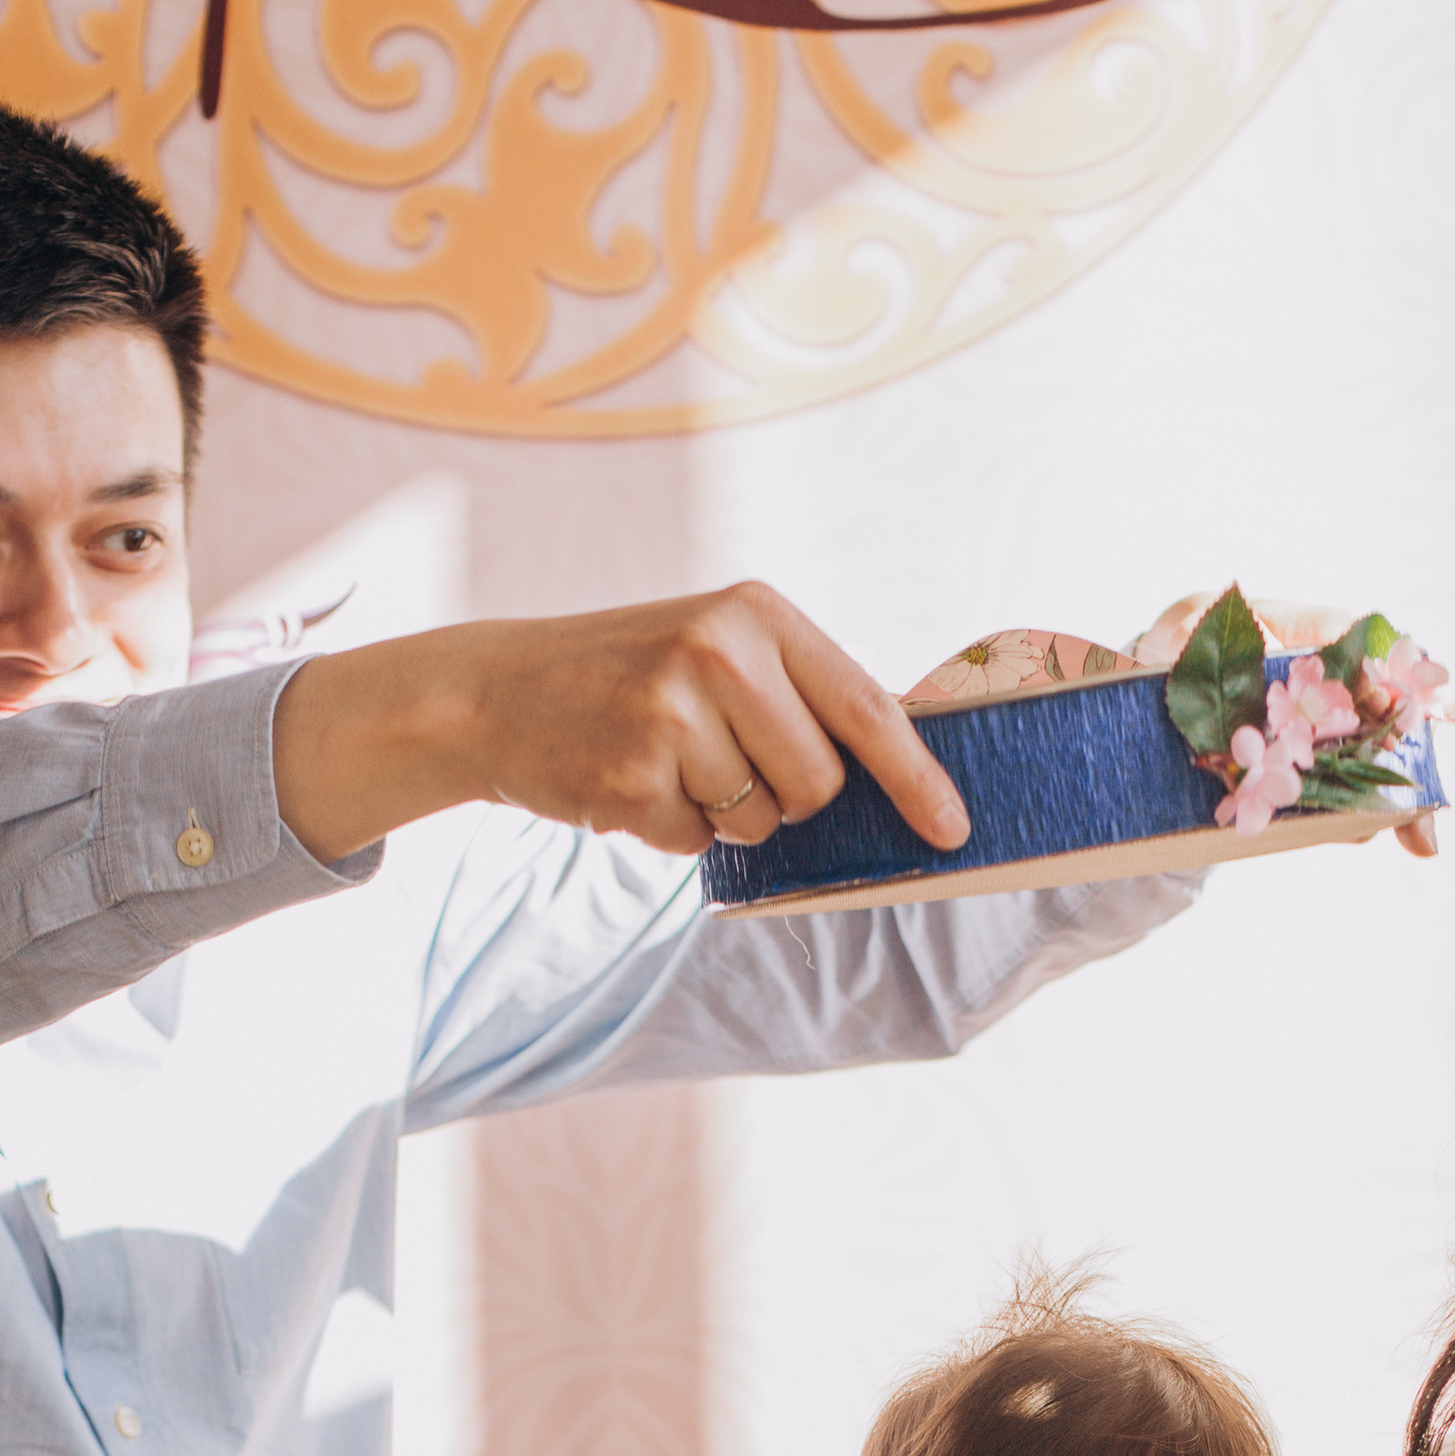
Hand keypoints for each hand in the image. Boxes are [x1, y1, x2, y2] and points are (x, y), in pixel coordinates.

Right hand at [271, 583, 969, 863]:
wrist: (502, 688)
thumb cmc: (633, 676)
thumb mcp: (720, 648)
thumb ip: (800, 694)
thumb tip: (902, 772)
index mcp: (756, 613)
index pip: (865, 708)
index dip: (916, 779)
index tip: (952, 829)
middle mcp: (719, 651)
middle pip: (818, 783)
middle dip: (784, 795)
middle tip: (721, 755)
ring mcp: (672, 713)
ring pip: (761, 822)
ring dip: (724, 813)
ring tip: (669, 760)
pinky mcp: (632, 774)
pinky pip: (697, 842)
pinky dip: (670, 829)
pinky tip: (631, 779)